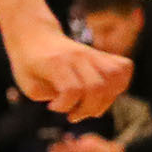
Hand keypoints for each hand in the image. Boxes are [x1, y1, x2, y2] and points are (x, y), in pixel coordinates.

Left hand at [5, 23, 131, 119]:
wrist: (35, 36)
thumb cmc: (29, 64)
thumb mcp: (28, 85)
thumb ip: (47, 96)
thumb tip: (72, 101)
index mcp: (56, 63)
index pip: (72, 89)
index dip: (65, 105)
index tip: (52, 107)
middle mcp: (77, 57)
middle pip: (96, 87)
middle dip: (87, 109)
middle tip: (73, 114)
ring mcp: (92, 54)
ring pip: (115, 77)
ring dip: (106, 100)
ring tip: (90, 105)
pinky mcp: (102, 55)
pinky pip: (124, 68)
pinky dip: (119, 85)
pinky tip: (104, 93)